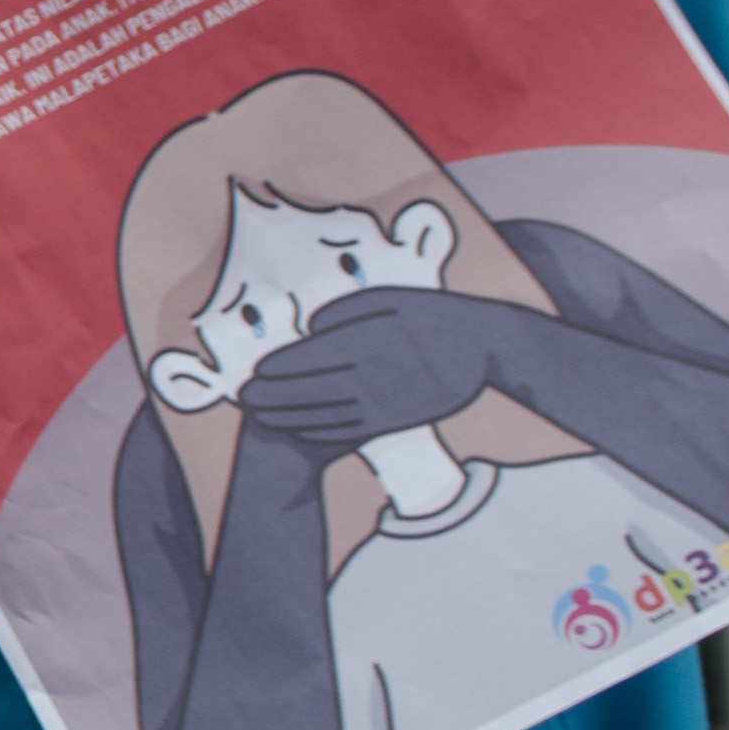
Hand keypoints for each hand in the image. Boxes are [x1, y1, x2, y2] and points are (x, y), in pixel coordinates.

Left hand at [238, 288, 534, 447]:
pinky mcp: (400, 418)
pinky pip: (356, 430)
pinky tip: (301, 430)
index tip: (254, 373)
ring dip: (292, 418)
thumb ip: (347, 311)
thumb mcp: (389, 297)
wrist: (483, 343)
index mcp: (370, 340)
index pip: (314, 359)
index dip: (280, 369)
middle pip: (315, 390)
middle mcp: (377, 374)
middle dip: (275, 397)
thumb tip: (311, 328)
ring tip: (263, 417)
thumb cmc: (429, 312)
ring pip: (331, 414)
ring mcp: (389, 400)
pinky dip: (325, 432)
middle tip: (244, 400)